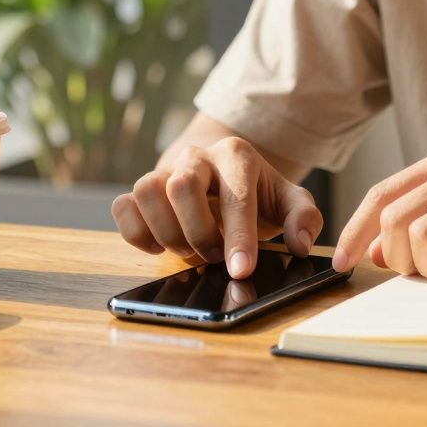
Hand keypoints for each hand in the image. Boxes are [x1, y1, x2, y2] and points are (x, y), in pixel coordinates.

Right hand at [112, 137, 323, 278]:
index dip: (238, 237)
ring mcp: (164, 171)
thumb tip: (301, 245)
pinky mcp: (139, 191)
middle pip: (181, 185)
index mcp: (237, 156)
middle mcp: (197, 157)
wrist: (223, 176)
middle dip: (198, 232)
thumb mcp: (290, 202)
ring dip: (167, 232)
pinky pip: (123, 207)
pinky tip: (159, 246)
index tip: (241, 270)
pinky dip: (136, 232)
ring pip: (147, 191)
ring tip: (189, 250)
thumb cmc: (258, 194)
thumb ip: (304, 218)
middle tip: (213, 255)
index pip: (234, 196)